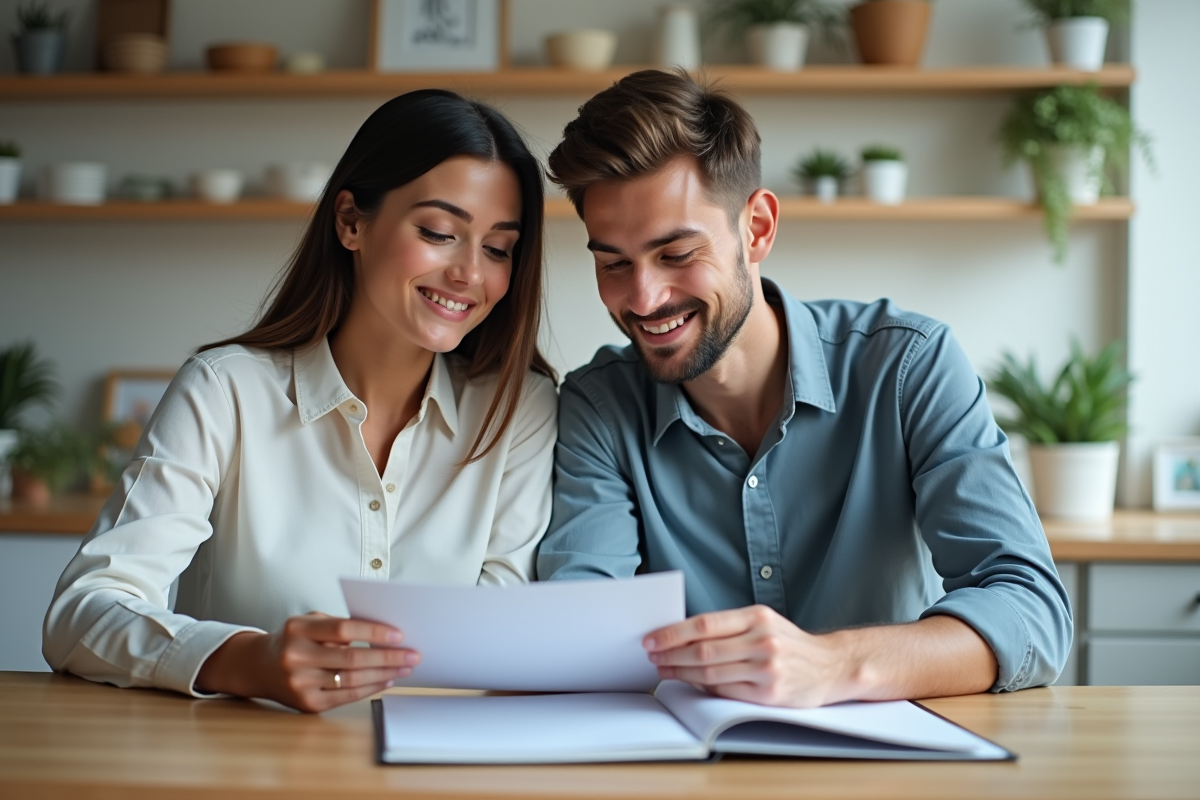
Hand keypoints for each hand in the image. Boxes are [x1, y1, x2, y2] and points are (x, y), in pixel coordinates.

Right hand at [196, 612, 419, 712]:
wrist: (259, 666)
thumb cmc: (294, 639)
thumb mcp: (309, 622)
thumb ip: (340, 626)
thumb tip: (384, 633)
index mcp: (298, 629)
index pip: (343, 629)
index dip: (373, 632)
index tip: (399, 635)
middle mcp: (296, 657)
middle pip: (352, 658)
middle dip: (388, 657)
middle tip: (412, 654)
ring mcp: (300, 683)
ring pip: (352, 680)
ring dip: (384, 674)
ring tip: (404, 668)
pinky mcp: (306, 704)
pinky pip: (345, 696)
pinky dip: (370, 688)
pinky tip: (386, 680)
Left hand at [643, 605, 847, 707]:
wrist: (832, 666)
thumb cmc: (790, 643)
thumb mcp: (765, 622)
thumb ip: (730, 627)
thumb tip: (683, 635)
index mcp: (757, 617)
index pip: (705, 624)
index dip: (673, 633)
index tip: (652, 638)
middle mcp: (762, 641)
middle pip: (703, 650)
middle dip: (671, 654)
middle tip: (651, 655)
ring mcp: (767, 668)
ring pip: (711, 672)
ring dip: (681, 672)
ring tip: (663, 670)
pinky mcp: (770, 694)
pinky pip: (726, 691)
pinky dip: (703, 687)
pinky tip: (690, 683)